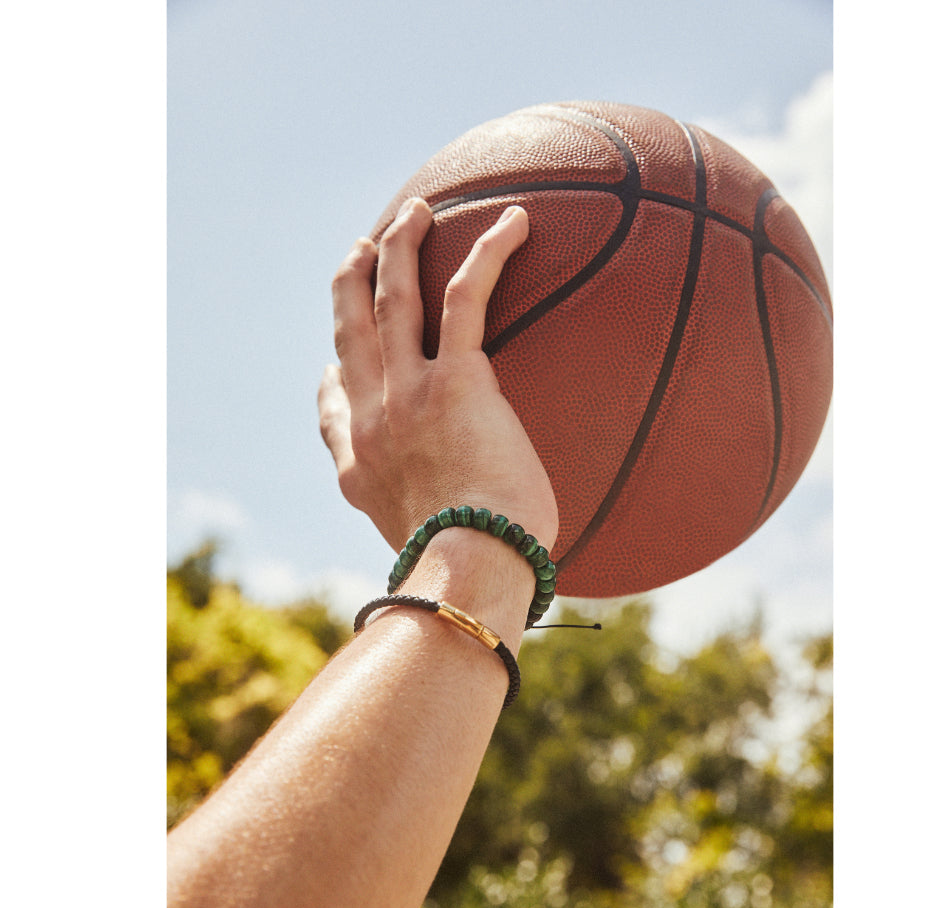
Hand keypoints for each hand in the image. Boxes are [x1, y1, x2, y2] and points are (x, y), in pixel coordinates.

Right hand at [319, 198, 557, 553]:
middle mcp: (372, 418)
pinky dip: (486, 253)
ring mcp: (408, 393)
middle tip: (367, 246)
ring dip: (400, 246)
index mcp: (359, 462)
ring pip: (392, 298)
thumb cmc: (465, 569)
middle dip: (353, 279)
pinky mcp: (458, 379)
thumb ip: (421, 524)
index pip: (333, 407)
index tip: (338, 363)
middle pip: (350, 329)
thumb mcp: (421, 549)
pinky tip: (514, 222)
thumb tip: (450, 530)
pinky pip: (465, 298)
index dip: (335, 374)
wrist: (472, 567)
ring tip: (418, 212)